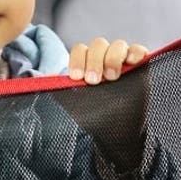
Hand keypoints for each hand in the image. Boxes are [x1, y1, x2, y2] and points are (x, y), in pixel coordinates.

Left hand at [59, 39, 151, 176]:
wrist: (119, 134)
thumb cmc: (96, 118)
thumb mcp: (75, 104)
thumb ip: (63, 92)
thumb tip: (42, 85)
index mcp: (86, 65)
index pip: (80, 50)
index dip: (77, 61)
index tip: (76, 78)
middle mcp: (103, 59)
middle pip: (98, 45)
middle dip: (94, 61)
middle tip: (93, 81)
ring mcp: (122, 60)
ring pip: (117, 45)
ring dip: (112, 58)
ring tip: (111, 77)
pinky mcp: (138, 64)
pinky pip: (137, 50)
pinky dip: (135, 52)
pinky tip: (132, 62)